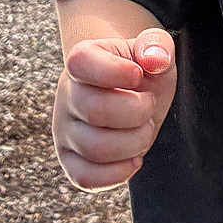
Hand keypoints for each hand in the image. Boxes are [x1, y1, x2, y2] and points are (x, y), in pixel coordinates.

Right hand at [51, 27, 175, 191]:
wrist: (130, 92)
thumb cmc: (141, 69)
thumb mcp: (153, 49)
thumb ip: (157, 45)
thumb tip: (156, 59)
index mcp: (81, 60)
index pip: (81, 62)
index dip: (115, 71)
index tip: (138, 74)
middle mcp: (67, 95)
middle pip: (95, 110)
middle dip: (137, 112)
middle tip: (149, 105)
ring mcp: (65, 130)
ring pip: (94, 148)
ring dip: (134, 142)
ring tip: (144, 130)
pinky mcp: (71, 161)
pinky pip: (85, 177)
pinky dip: (117, 173)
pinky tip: (134, 158)